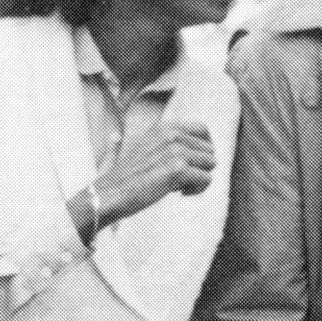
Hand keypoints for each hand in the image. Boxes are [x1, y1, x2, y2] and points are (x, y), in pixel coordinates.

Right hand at [92, 120, 214, 230]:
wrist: (111, 193)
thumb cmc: (126, 176)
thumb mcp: (144, 146)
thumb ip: (163, 141)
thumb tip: (183, 144)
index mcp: (164, 127)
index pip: (203, 130)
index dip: (204, 149)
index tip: (194, 163)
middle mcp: (171, 134)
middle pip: (210, 150)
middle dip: (199, 167)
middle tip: (181, 179)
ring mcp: (175, 151)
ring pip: (211, 164)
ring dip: (198, 179)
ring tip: (179, 186)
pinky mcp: (178, 170)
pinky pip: (207, 179)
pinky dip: (197, 190)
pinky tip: (180, 193)